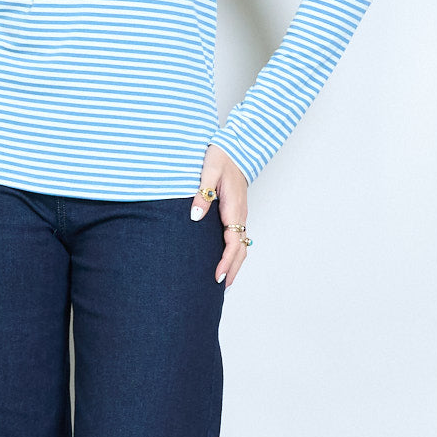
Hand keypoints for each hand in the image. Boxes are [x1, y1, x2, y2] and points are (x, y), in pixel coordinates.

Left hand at [191, 144, 249, 289]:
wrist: (235, 148)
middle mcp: (240, 214)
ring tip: (223, 281)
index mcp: (234, 207)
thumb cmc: (221, 157)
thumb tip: (195, 216)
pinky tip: (224, 258)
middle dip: (233, 269)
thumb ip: (202, 193)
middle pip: (241, 248)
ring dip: (234, 263)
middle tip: (221, 288)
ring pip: (241, 244)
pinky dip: (234, 252)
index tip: (218, 276)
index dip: (226, 261)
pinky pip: (238, 236)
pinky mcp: (235, 212)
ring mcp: (239, 214)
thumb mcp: (209, 171)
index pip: (233, 241)